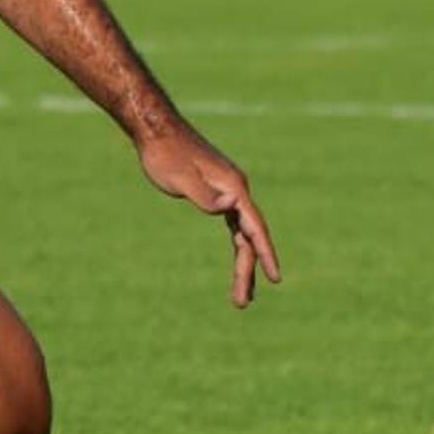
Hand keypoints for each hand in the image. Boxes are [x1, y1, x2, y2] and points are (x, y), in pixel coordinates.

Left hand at [137, 120, 280, 307]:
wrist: (156, 130)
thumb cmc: (164, 155)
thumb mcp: (180, 179)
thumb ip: (205, 196)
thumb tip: (232, 206)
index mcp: (233, 188)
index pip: (255, 228)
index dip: (266, 254)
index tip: (276, 278)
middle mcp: (236, 190)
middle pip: (249, 237)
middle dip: (248, 271)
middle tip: (242, 303)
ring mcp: (228, 190)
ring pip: (243, 234)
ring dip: (244, 263)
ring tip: (243, 295)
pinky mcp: (218, 191)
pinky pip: (234, 226)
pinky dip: (238, 244)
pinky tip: (240, 258)